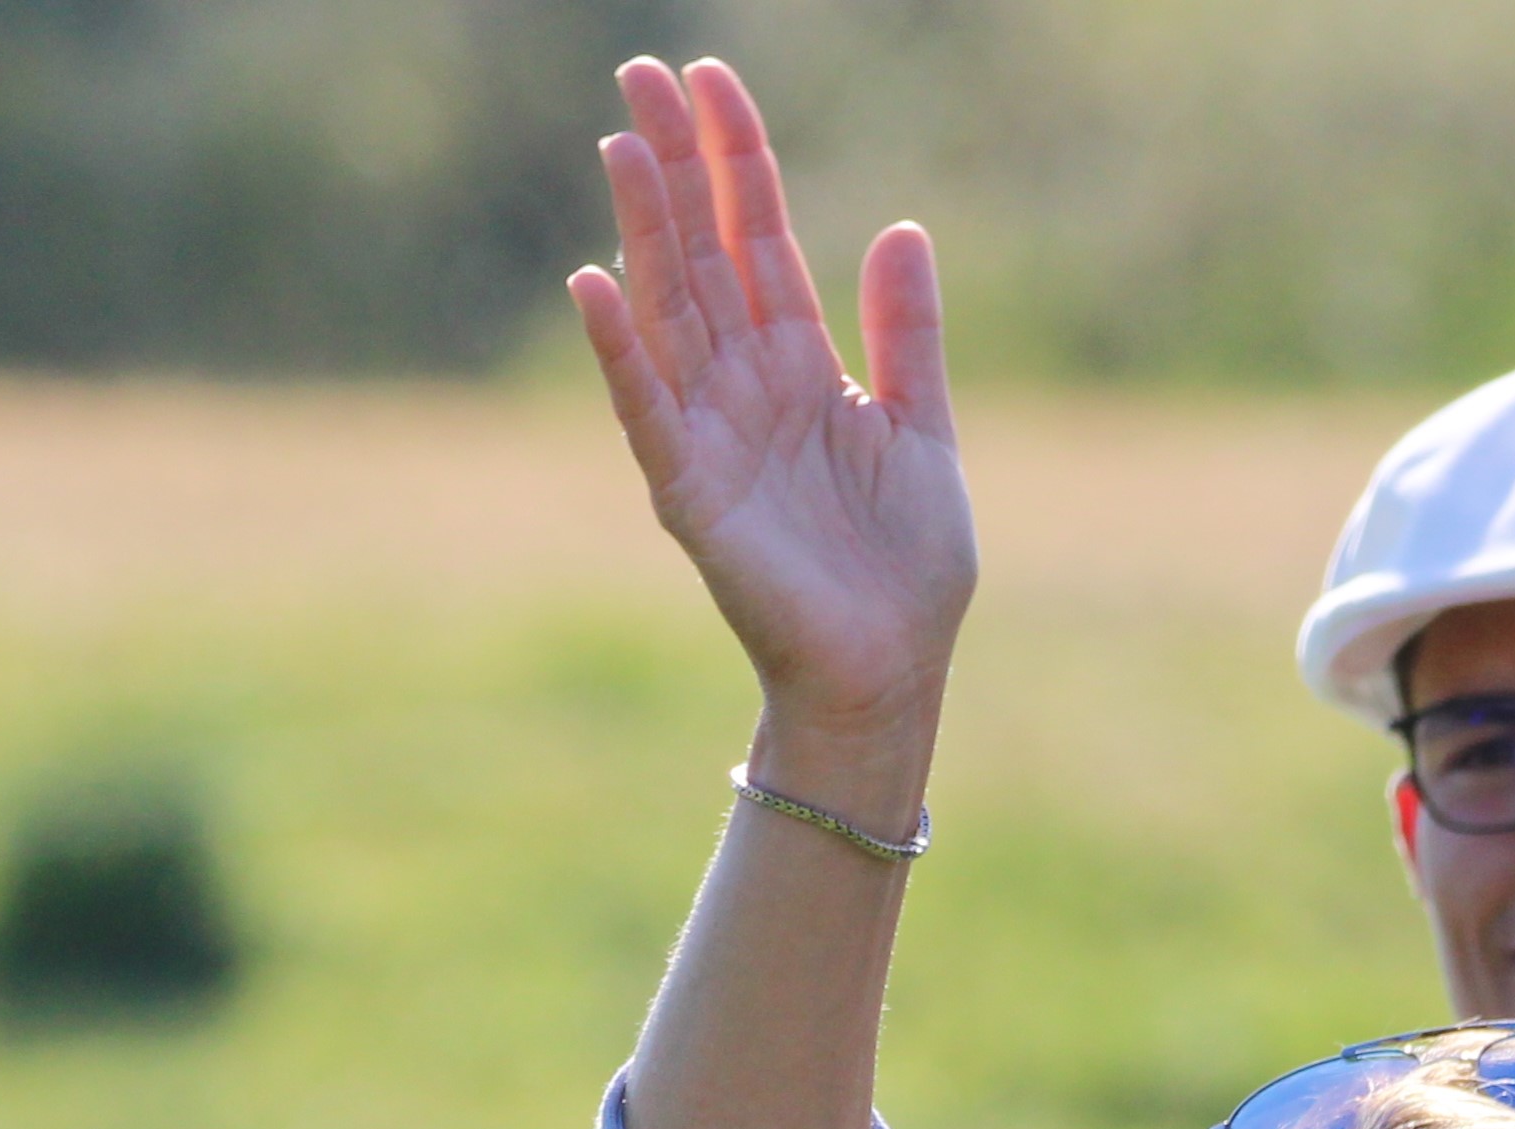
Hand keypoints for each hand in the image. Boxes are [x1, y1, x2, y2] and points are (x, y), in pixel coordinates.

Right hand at [569, 58, 973, 762]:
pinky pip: (647, 408)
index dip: (737, 158)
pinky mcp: (691, 493)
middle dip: (673, 164)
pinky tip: (592, 279)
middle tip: (639, 71)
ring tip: (619, 143)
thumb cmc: (904, 566)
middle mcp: (743, 385)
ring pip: (669, 309)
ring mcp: (710, 434)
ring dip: (642, 228)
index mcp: (799, 363)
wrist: (892, 670)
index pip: (758, 236)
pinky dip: (620, 348)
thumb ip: (904, 330)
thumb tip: (901, 225)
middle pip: (701, 251)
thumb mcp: (922, 427)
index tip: (710, 78)